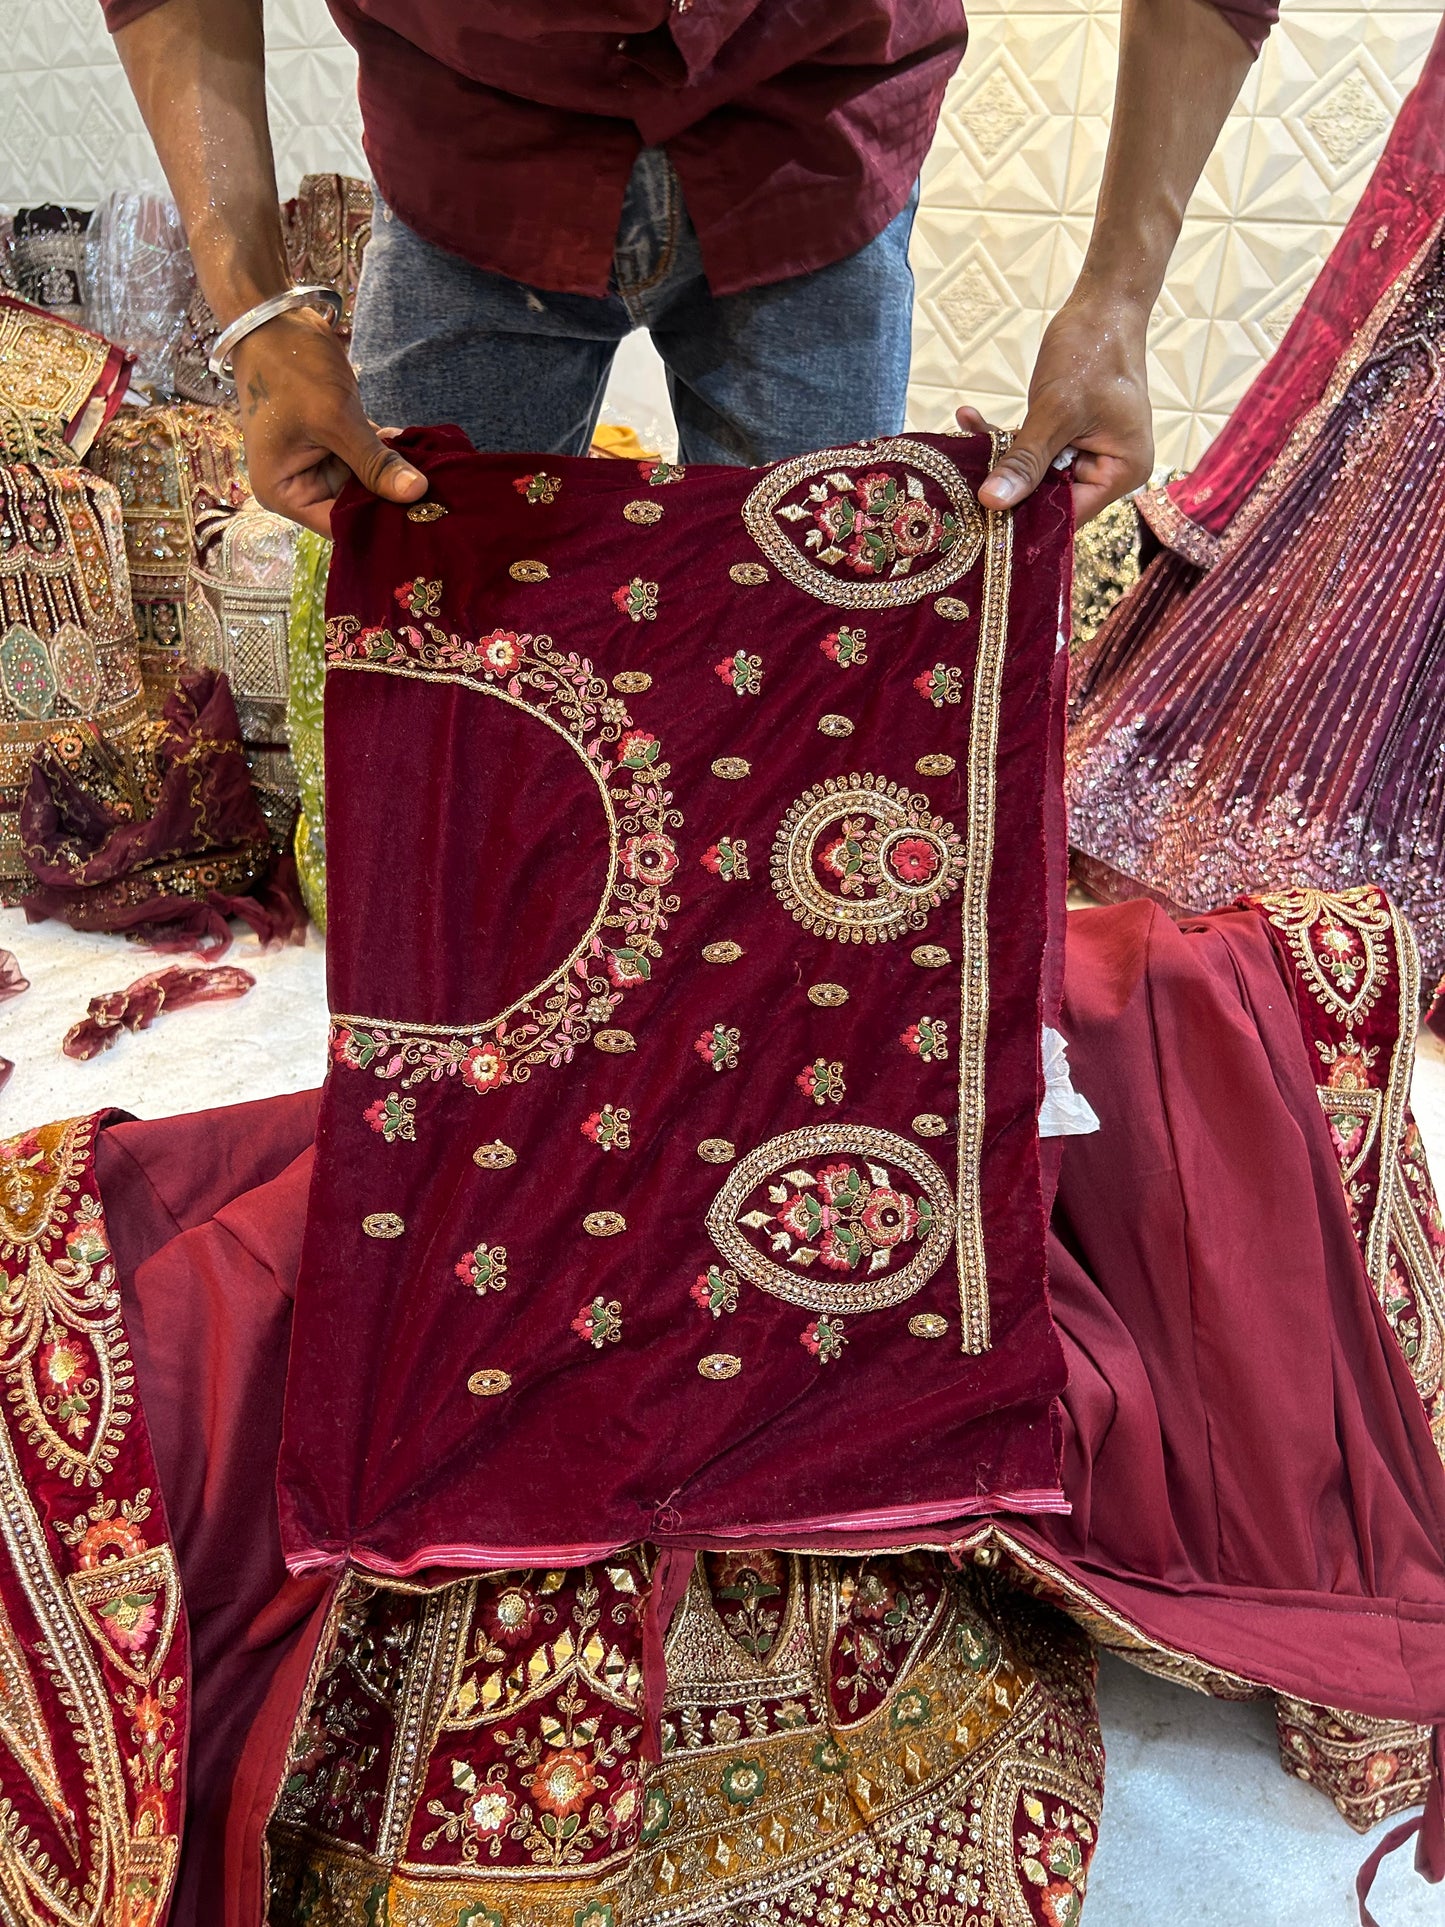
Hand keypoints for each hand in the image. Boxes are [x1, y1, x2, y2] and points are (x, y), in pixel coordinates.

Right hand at [231, 305, 426, 536]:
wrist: (276, 320)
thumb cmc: (292, 369)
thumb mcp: (335, 418)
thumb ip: (374, 461)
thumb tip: (417, 494)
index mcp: (284, 492)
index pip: (338, 526)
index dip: (377, 525)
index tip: (420, 524)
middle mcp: (299, 485)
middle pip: (354, 506)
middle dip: (390, 500)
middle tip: (438, 504)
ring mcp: (318, 463)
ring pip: (366, 482)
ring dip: (395, 477)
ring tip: (437, 480)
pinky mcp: (335, 442)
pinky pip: (368, 458)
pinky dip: (389, 455)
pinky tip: (421, 453)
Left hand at [959, 286, 1153, 523]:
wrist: (1103, 303)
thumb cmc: (1092, 351)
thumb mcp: (1055, 410)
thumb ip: (1025, 460)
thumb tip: (992, 502)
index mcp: (1121, 471)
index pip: (1069, 512)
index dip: (1027, 518)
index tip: (983, 521)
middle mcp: (1108, 468)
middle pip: (1049, 497)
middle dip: (1007, 486)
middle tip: (961, 487)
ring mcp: (1087, 452)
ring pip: (1034, 472)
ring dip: (998, 457)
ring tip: (961, 442)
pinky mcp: (1067, 435)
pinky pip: (1032, 448)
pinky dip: (1004, 436)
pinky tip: (968, 417)